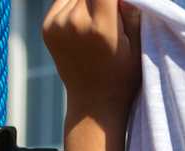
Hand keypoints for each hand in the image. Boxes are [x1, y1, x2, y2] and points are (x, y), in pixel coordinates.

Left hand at [42, 0, 141, 115]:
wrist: (93, 106)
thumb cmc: (122, 78)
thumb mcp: (137, 47)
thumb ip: (132, 12)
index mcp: (101, 27)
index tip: (118, 6)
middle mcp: (75, 22)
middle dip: (102, 0)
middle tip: (110, 17)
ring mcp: (57, 24)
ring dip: (87, 1)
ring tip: (97, 22)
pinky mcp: (47, 27)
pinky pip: (62, 1)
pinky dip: (74, 6)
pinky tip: (83, 25)